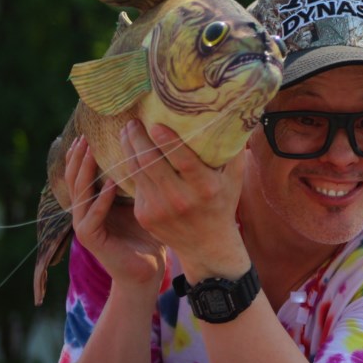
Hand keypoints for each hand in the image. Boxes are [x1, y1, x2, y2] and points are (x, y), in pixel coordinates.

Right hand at [65, 136, 166, 290]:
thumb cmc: (147, 236)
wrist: (146, 271)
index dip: (82, 156)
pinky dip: (100, 200)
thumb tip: (149, 152)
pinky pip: (92, 216)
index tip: (87, 134)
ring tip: (91, 152)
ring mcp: (85, 227)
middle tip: (83, 138)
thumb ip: (138, 182)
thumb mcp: (142, 203)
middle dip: (79, 158)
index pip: (82, 175)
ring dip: (85, 173)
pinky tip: (108, 184)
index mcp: (94, 204)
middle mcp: (85, 213)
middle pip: (75, 180)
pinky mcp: (92, 240)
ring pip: (80, 195)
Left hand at [118, 120, 248, 278]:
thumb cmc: (223, 203)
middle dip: (137, 138)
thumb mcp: (235, 179)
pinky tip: (131, 153)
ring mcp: (159, 209)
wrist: (207, 245)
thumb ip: (232, 151)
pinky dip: (131, 165)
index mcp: (206, 188)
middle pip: (151, 162)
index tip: (155, 124)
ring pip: (137, 170)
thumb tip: (231, 117)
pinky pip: (135, 184)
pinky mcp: (145, 215)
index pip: (183, 161)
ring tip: (127, 131)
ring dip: (128, 147)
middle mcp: (181, 199)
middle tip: (132, 121)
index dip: (168, 141)